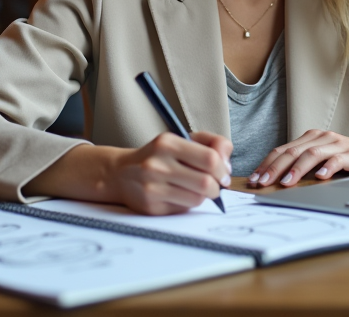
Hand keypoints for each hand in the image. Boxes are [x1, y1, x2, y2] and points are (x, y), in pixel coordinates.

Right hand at [107, 131, 232, 214]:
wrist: (121, 173)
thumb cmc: (159, 156)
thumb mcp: (182, 140)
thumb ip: (211, 144)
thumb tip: (227, 165)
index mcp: (168, 143)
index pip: (210, 158)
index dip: (223, 169)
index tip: (223, 174)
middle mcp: (158, 164)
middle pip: (205, 182)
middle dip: (216, 187)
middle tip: (214, 186)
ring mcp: (152, 187)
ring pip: (196, 199)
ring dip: (203, 197)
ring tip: (195, 190)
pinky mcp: (151, 207)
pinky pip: (183, 209)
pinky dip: (187, 204)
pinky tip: (179, 196)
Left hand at [247, 129, 348, 187]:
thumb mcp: (323, 159)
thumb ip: (304, 165)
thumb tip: (277, 182)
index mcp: (310, 139)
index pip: (283, 150)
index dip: (267, 164)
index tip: (254, 179)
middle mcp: (321, 138)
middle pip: (292, 152)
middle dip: (274, 168)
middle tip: (262, 183)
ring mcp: (336, 144)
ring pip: (310, 155)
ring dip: (296, 170)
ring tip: (285, 183)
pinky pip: (336, 160)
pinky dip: (327, 168)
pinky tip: (319, 178)